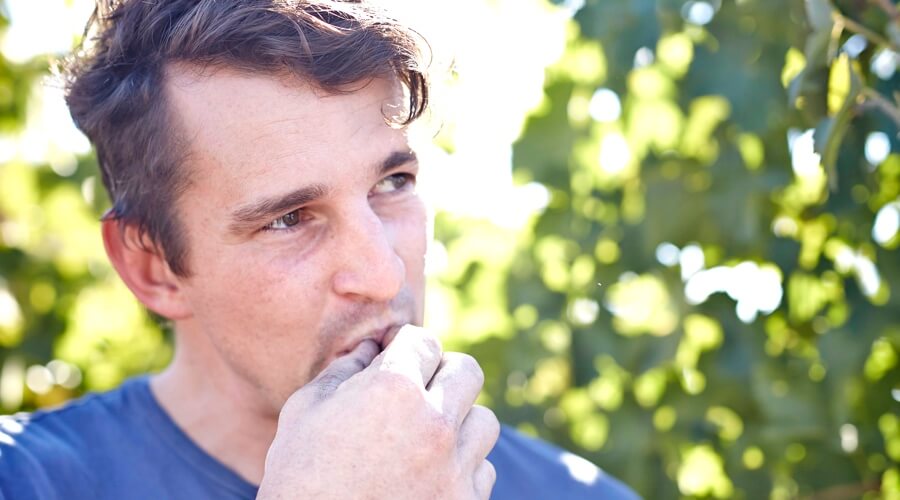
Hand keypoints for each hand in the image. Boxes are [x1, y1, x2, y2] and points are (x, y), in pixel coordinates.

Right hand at [257, 325, 499, 498]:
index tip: (396, 358)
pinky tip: (430, 475)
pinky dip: (462, 468)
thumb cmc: (298, 479)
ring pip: (483, 421)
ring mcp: (455, 466)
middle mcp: (433, 422)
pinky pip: (483, 470)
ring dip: (459, 421)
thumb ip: (343, 371)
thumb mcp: (304, 412)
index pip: (423, 341)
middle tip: (418, 390)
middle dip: (442, 373)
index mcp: (392, 389)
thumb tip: (372, 347)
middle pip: (466, 371)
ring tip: (426, 437)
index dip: (406, 347)